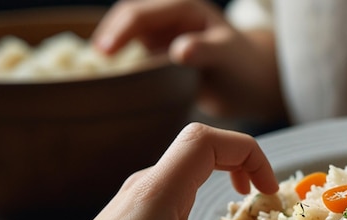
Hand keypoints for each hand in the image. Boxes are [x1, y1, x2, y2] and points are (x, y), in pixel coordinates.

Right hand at [93, 0, 284, 120]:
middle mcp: (169, 16)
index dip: (121, 30)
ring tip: (97, 73)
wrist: (250, 84)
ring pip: (126, 35)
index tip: (106, 52)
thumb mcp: (228, 57)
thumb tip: (179, 50)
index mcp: (185, 8)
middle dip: (110, 35)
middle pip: (128, 17)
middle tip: (95, 63)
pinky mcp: (158, 53)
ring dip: (111, 49)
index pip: (143, 13)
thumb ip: (205, 50)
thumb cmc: (243, 67)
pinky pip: (133, 55)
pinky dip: (122, 66)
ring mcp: (161, 34)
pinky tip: (112, 82)